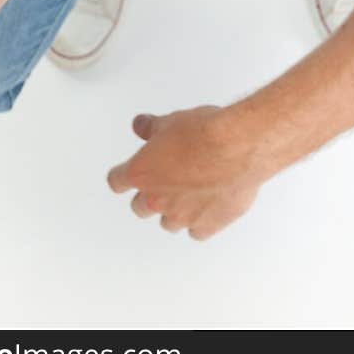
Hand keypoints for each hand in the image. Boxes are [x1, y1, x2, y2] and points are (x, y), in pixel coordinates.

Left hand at [106, 105, 264, 240]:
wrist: (236, 147)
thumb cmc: (205, 134)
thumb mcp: (172, 121)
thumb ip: (152, 128)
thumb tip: (141, 126)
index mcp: (142, 172)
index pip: (117, 181)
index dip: (123, 176)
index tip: (126, 175)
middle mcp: (156, 199)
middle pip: (139, 207)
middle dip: (149, 194)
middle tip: (165, 181)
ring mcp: (181, 217)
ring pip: (167, 222)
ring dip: (174, 210)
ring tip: (190, 192)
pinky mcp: (206, 226)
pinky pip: (196, 232)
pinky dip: (200, 222)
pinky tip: (208, 206)